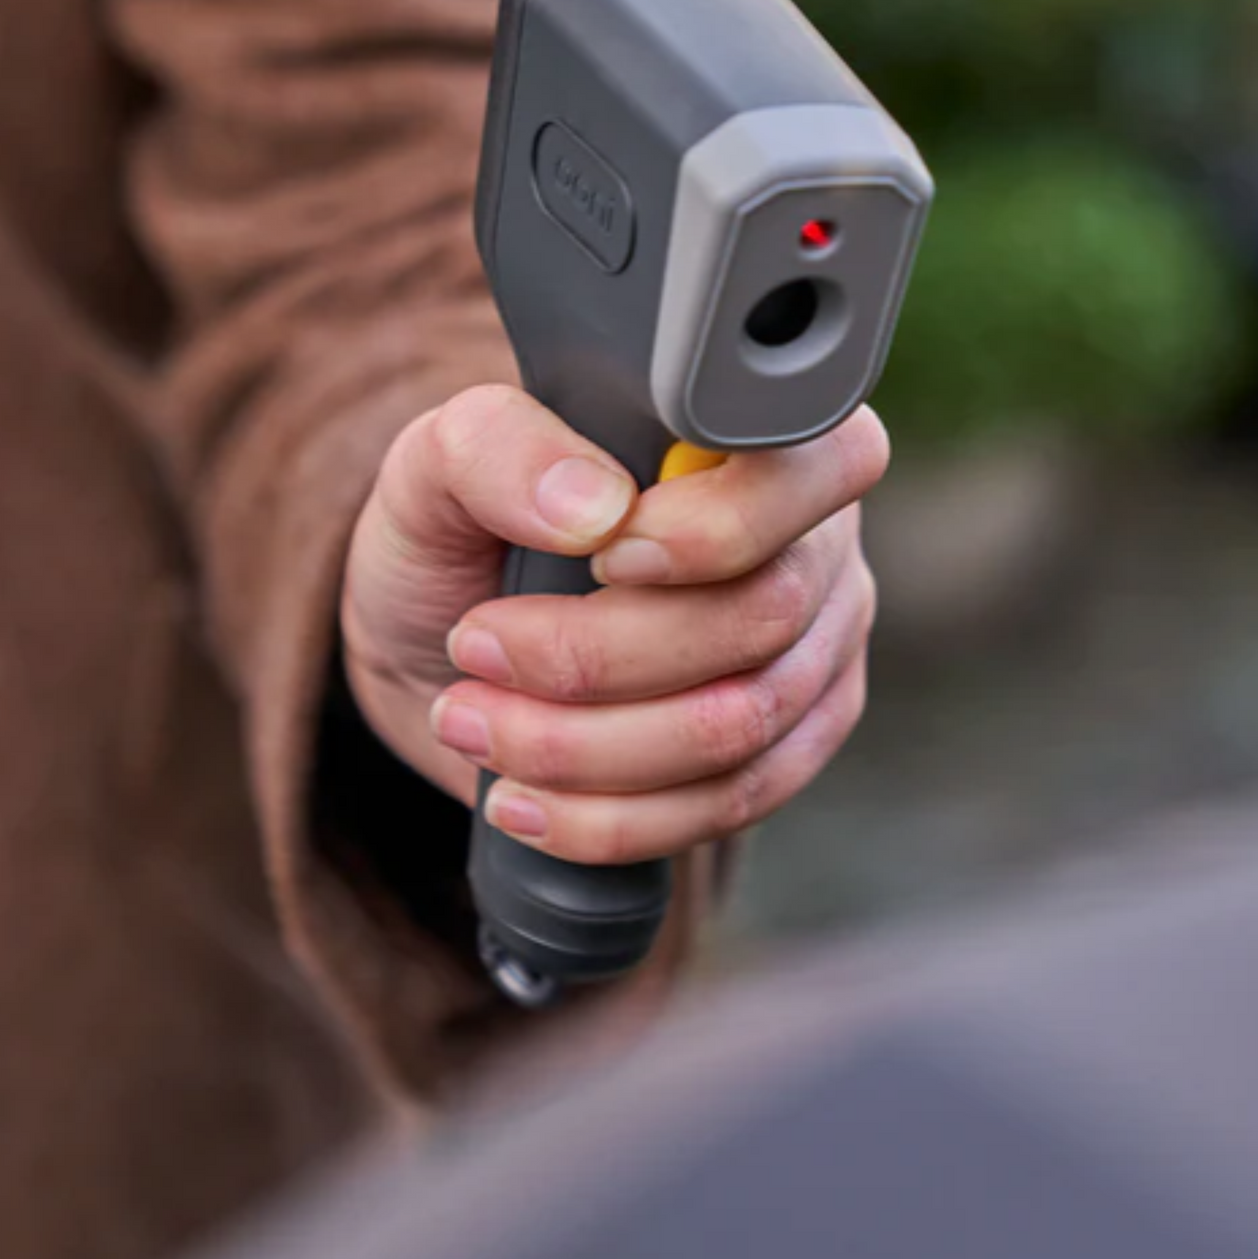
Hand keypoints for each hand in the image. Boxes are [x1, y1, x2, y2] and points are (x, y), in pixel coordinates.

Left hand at [340, 384, 887, 862]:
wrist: (439, 647)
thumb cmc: (457, 536)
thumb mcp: (436, 466)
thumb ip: (497, 446)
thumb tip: (593, 507)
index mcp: (757, 441)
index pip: (821, 467)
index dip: (718, 527)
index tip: (601, 556)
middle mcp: (812, 545)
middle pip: (759, 617)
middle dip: (595, 656)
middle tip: (477, 647)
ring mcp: (813, 655)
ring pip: (738, 727)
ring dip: (582, 746)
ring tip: (472, 724)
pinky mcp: (787, 752)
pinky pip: (727, 805)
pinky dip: (609, 817)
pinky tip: (523, 799)